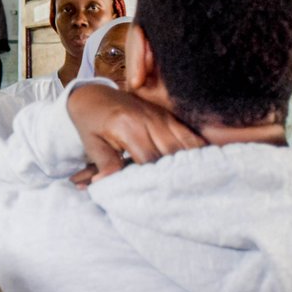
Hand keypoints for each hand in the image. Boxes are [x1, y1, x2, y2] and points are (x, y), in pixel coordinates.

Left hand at [66, 83, 204, 185]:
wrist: (94, 95)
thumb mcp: (92, 143)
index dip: (155, 179)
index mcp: (129, 127)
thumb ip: (104, 163)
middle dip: (177, 175)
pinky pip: (190, 135)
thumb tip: (104, 184)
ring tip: (194, 184)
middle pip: (173, 152)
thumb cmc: (91, 122)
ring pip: (187, 144)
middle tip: (182, 195)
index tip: (158, 196)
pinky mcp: (169, 116)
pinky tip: (199, 167)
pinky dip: (197, 150)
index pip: (150, 159)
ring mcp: (163, 116)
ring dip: (191, 164)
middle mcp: (150, 120)